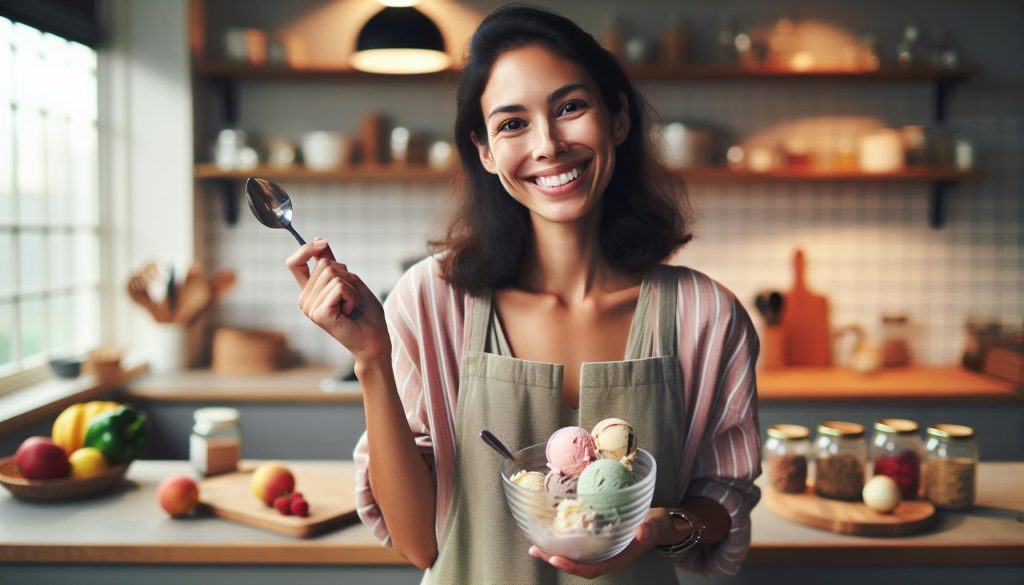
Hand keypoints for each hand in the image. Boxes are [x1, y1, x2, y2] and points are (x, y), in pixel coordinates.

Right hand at [286, 237, 389, 362]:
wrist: (375, 341)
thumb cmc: (366, 314)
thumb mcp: (350, 281)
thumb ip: (333, 264)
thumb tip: (319, 240)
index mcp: (310, 292)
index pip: (295, 263)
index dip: (306, 249)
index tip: (323, 243)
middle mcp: (305, 300)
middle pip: (325, 264)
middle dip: (347, 276)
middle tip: (352, 299)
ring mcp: (310, 308)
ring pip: (334, 275)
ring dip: (352, 288)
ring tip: (352, 307)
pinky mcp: (320, 314)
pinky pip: (339, 287)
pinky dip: (353, 296)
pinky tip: (352, 312)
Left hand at [528, 507, 687, 578]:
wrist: (659, 523)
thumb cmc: (657, 526)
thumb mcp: (656, 525)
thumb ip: (651, 529)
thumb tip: (642, 532)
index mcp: (617, 558)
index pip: (592, 569)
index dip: (573, 567)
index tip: (556, 559)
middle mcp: (606, 556)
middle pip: (577, 564)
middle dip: (555, 559)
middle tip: (536, 549)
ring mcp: (601, 549)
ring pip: (575, 554)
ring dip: (555, 550)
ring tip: (536, 543)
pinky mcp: (598, 538)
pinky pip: (578, 542)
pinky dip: (564, 538)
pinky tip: (552, 530)